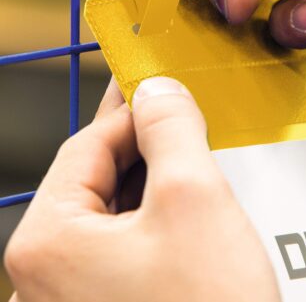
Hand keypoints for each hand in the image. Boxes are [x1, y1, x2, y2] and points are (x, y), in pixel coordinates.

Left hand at [4, 77, 279, 301]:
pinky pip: (128, 239)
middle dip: (145, 144)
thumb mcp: (192, 200)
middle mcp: (49, 273)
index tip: (163, 89)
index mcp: (48, 241)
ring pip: (116, 209)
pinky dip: (156, 213)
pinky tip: (186, 202)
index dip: (133, 111)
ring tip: (190, 153)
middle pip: (100, 177)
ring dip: (154, 178)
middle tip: (180, 114)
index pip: (89, 145)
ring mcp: (77, 294)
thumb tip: (157, 90)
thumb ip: (170, 130)